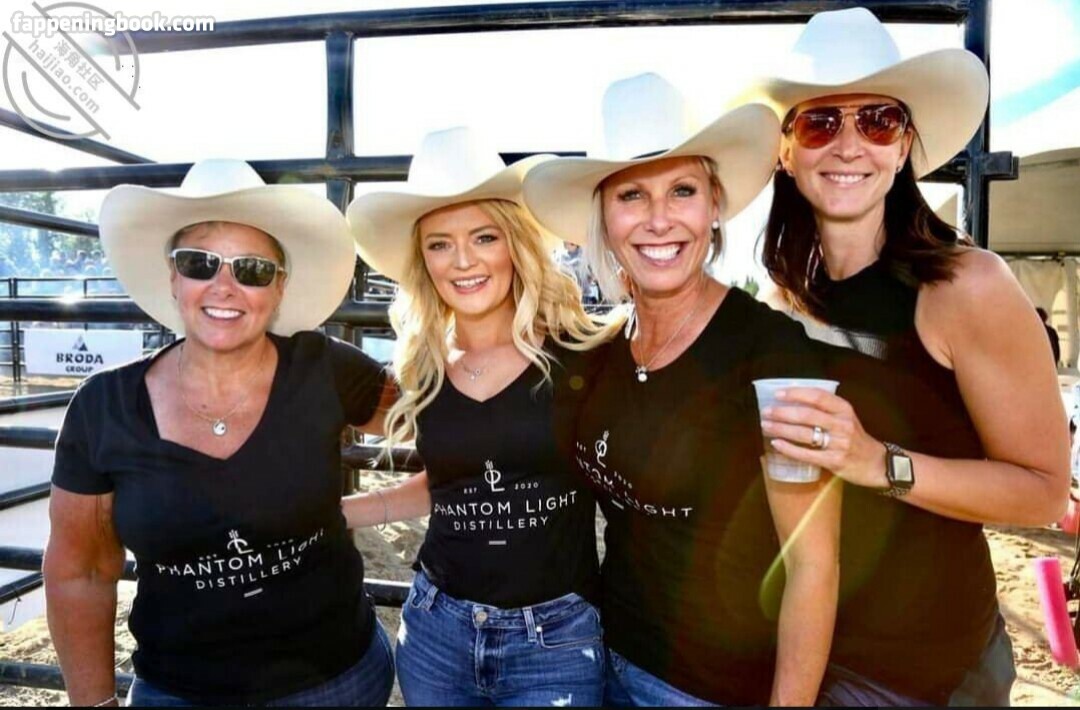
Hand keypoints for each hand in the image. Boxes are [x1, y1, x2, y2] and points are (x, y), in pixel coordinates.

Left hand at [760, 387, 887, 489]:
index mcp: (844, 409)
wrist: (876, 463)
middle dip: (782, 412)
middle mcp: (842, 424)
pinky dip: (789, 449)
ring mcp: (839, 443)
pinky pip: (807, 454)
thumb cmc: (854, 438)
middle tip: (766, 412)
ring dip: (781, 429)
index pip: (817, 396)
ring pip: (804, 433)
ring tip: (766, 426)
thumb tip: (792, 402)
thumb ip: (825, 410)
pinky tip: (776, 444)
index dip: (796, 393)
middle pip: (807, 415)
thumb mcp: (846, 418)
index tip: (778, 394)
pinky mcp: (835, 461)